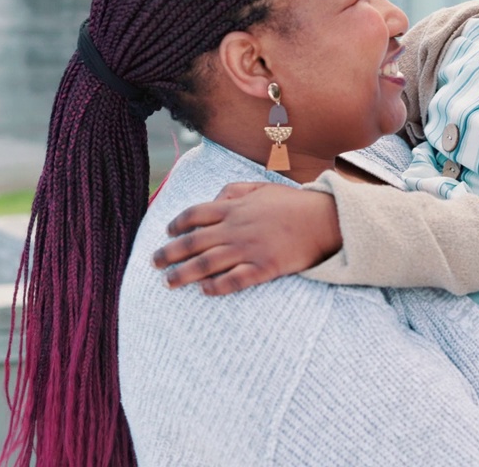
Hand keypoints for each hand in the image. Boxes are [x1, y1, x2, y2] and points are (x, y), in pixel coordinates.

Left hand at [152, 182, 341, 295]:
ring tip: (168, 282)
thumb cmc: (293, 203)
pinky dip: (216, 287)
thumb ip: (234, 191)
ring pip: (206, 264)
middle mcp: (235, 228)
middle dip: (169, 253)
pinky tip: (205, 291)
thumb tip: (215, 198)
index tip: (167, 233)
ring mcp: (248, 249)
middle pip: (192, 242)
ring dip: (183, 274)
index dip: (176, 224)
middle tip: (154, 263)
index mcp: (234, 208)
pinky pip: (233, 280)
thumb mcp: (261, 187)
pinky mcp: (263, 268)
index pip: (194, 215)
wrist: (324, 219)